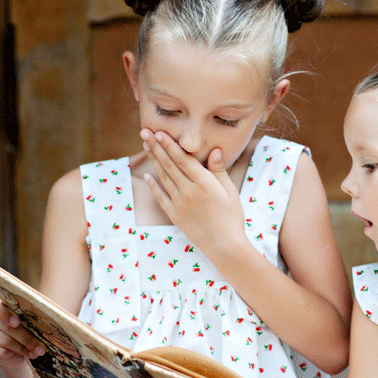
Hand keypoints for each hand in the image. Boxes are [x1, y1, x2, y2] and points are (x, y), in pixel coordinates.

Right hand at [0, 292, 45, 368]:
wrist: (17, 344)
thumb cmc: (27, 325)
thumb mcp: (31, 317)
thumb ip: (33, 313)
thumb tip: (48, 316)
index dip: (6, 313)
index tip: (17, 322)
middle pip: (6, 326)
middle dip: (27, 338)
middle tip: (41, 348)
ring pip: (3, 340)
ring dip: (22, 348)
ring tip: (35, 353)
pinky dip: (11, 355)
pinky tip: (20, 356)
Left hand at [141, 129, 246, 256]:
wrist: (225, 246)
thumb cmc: (232, 218)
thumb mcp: (231, 192)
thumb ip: (219, 171)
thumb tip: (214, 150)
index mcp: (204, 183)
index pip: (183, 159)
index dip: (170, 145)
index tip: (160, 133)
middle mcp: (189, 191)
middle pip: (169, 165)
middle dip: (157, 147)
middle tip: (145, 132)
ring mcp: (180, 204)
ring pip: (164, 177)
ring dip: (154, 160)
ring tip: (146, 146)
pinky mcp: (175, 215)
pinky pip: (161, 197)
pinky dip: (153, 185)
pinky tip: (147, 175)